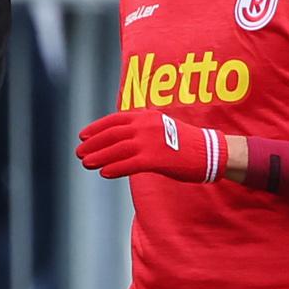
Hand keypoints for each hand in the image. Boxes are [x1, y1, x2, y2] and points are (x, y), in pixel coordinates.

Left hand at [77, 108, 228, 183]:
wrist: (209, 151)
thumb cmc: (184, 142)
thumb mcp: (160, 126)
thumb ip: (141, 128)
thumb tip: (118, 137)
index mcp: (146, 116)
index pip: (114, 120)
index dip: (96, 129)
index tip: (83, 136)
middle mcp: (146, 126)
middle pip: (111, 135)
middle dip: (93, 145)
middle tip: (79, 153)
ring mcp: (150, 142)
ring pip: (116, 150)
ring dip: (98, 157)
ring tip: (86, 163)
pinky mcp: (156, 159)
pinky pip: (128, 164)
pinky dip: (114, 168)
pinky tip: (104, 173)